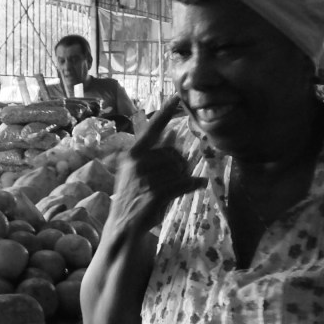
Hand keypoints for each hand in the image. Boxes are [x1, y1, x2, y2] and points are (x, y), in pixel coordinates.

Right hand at [109, 94, 207, 233]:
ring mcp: (145, 179)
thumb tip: (172, 134)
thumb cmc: (133, 198)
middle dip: (181, 164)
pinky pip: (183, 183)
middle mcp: (137, 163)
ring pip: (179, 170)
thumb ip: (155, 154)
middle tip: (181, 175)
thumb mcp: (140, 172)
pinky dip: (194, 184)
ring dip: (185, 177)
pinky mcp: (155, 194)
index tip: (177, 97)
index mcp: (133, 154)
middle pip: (173, 153)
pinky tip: (200, 185)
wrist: (122, 226)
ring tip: (183, 185)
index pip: (152, 129)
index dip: (165, 113)